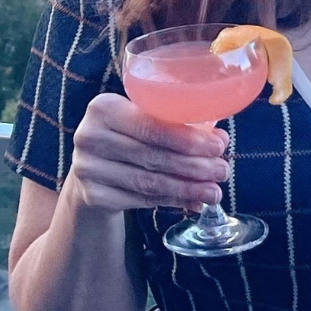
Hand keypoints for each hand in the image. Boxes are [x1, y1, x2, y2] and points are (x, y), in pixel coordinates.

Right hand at [67, 93, 229, 213]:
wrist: (92, 168)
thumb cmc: (128, 138)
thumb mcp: (142, 121)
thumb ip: (176, 125)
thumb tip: (219, 139)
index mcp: (103, 108)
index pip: (150, 126)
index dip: (187, 139)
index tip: (218, 147)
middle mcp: (89, 136)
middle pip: (152, 155)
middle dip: (194, 165)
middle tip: (222, 171)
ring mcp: (87, 169)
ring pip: (149, 182)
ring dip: (187, 188)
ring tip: (214, 192)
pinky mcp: (93, 196)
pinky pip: (141, 200)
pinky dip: (172, 202)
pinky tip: (192, 202)